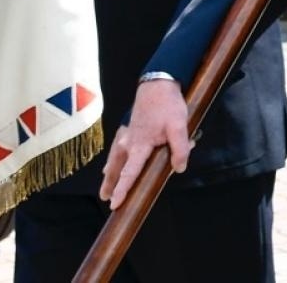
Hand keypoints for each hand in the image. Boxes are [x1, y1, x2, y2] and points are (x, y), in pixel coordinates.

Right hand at [99, 79, 194, 208]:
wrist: (158, 83)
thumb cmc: (168, 105)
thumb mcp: (179, 127)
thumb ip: (180, 149)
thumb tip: (179, 169)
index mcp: (140, 145)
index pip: (129, 173)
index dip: (122, 189)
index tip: (115, 203)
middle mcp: (129, 142)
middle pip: (117, 168)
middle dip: (111, 185)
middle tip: (105, 199)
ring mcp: (126, 134)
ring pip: (114, 158)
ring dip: (110, 174)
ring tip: (105, 186)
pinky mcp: (128, 127)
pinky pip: (116, 148)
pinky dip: (112, 159)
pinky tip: (110, 163)